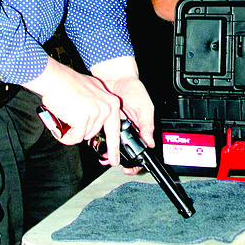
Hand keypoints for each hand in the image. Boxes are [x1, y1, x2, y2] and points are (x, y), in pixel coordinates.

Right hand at [22, 57, 121, 159]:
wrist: (55, 79)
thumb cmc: (68, 83)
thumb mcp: (92, 90)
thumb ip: (99, 103)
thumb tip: (98, 118)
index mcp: (111, 102)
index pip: (115, 128)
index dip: (113, 146)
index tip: (114, 159)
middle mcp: (107, 107)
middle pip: (94, 133)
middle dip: (80, 131)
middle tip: (70, 122)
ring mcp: (96, 113)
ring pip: (83, 136)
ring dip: (72, 131)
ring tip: (64, 116)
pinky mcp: (84, 119)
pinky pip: (75, 138)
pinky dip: (65, 136)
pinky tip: (60, 126)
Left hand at [91, 56, 154, 172]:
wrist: (116, 76)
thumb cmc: (133, 88)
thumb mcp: (145, 107)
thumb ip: (147, 125)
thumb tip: (150, 143)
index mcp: (138, 128)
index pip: (138, 150)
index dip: (134, 161)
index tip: (128, 167)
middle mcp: (125, 129)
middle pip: (122, 150)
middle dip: (115, 157)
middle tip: (111, 161)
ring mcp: (113, 126)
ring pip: (109, 144)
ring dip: (105, 150)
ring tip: (102, 154)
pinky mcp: (102, 121)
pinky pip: (98, 134)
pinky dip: (96, 138)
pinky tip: (95, 140)